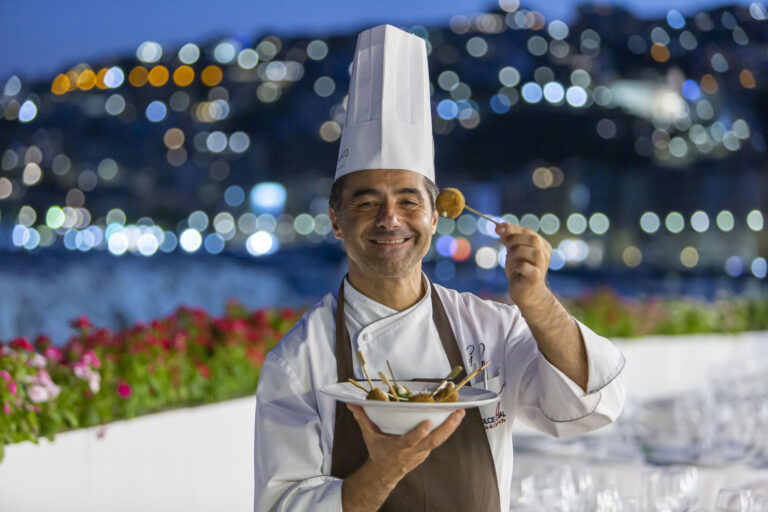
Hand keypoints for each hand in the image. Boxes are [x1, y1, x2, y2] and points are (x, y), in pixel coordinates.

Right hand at [347, 404, 464, 483]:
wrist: (384, 473)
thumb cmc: (378, 452)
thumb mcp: (369, 435)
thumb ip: (362, 418)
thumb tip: (352, 404)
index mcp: (399, 447)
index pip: (410, 440)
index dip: (419, 433)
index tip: (427, 423)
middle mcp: (413, 450)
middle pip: (433, 440)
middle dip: (447, 427)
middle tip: (457, 414)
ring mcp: (422, 452)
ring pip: (439, 440)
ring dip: (452, 427)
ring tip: (460, 413)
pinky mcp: (426, 451)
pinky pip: (438, 439)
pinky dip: (447, 429)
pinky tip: (454, 417)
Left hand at [495, 222, 551, 308]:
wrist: (527, 293)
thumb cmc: (520, 271)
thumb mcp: (513, 252)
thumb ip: (509, 239)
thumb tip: (500, 227)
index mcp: (541, 245)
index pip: (527, 231)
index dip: (512, 228)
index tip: (498, 228)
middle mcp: (544, 253)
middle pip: (532, 238)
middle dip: (515, 240)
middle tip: (507, 248)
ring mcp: (541, 265)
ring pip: (530, 251)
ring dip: (515, 254)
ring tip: (512, 262)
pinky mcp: (535, 277)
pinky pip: (525, 266)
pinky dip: (517, 265)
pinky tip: (515, 270)